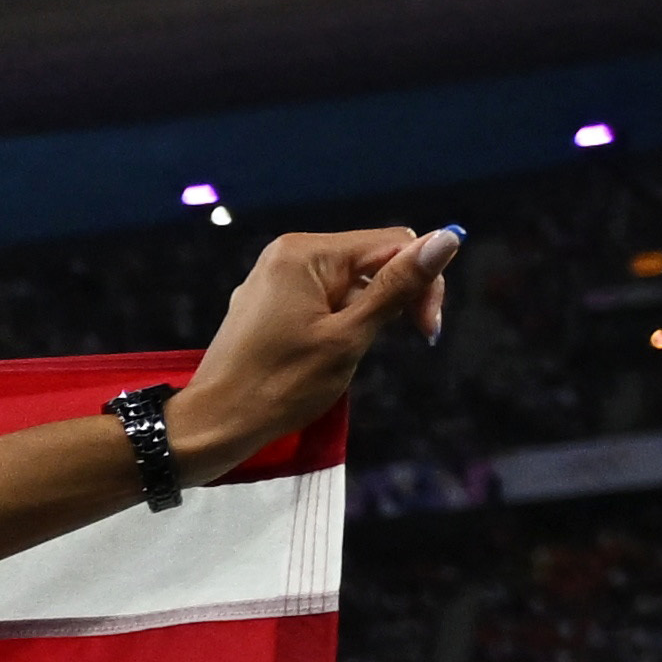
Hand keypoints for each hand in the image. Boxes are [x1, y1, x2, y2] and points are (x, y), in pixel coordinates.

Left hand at [170, 222, 462, 467]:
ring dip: (371, 313)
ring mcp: (276, 279)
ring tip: (354, 353)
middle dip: (398, 296)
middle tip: (413, 339)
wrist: (214, 424)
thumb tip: (447, 237)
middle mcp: (289, 254)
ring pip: (351, 282)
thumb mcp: (349, 337)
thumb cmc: (279, 386)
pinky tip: (335, 351)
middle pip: (372, 259)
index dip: (422, 281)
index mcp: (306, 253)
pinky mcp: (270, 303)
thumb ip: (398, 286)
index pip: (392, 243)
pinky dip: (343, 321)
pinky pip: (324, 298)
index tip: (428, 330)